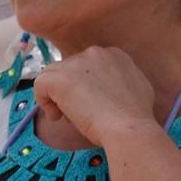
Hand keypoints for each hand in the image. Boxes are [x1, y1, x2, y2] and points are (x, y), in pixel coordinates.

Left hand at [30, 48, 155, 145]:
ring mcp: (75, 63)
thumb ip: (124, 80)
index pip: (89, 65)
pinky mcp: (59, 78)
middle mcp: (94, 53)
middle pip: (71, 69)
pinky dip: (44, 101)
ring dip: (58, 95)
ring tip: (68, 116)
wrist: (128, 128)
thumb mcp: (139, 88)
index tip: (92, 103)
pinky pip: (41, 85)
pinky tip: (56, 117)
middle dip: (72, 90)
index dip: (87, 85)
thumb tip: (116, 87)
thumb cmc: (136, 116)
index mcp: (114, 54)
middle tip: (80, 112)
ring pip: (54, 75)